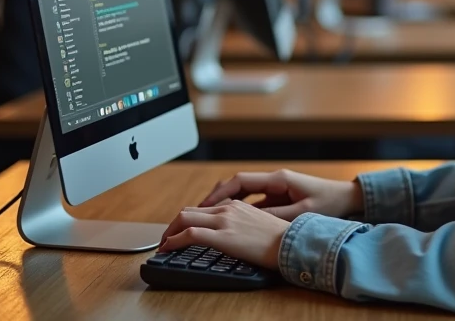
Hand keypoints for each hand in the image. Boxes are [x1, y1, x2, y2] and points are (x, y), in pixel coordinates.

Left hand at [160, 201, 288, 270]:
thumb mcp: (259, 224)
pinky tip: (168, 248)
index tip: (180, 231)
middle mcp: (227, 209)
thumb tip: (233, 235)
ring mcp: (224, 221)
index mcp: (236, 206)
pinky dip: (173, 240)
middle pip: (189, 211)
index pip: (202, 208)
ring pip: (184, 219)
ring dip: (169, 232)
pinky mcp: (222, 236)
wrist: (291, 243)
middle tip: (166, 239)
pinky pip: (189, 234)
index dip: (186, 220)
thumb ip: (243, 224)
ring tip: (163, 245)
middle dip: (173, 225)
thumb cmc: (280, 239)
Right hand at [198, 169, 363, 220]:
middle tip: (199, 212)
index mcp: (277, 179)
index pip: (240, 181)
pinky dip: (241, 210)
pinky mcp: (280, 197)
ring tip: (210, 218)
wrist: (348, 198)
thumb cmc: (330, 202)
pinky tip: (232, 222)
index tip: (204, 205)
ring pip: (244, 194)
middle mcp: (274, 180)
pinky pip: (254, 202)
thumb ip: (277, 216)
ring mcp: (276, 188)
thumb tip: (251, 220)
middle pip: (237, 185)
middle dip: (217, 197)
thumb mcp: (302, 213)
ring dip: (227, 204)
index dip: (220, 193)